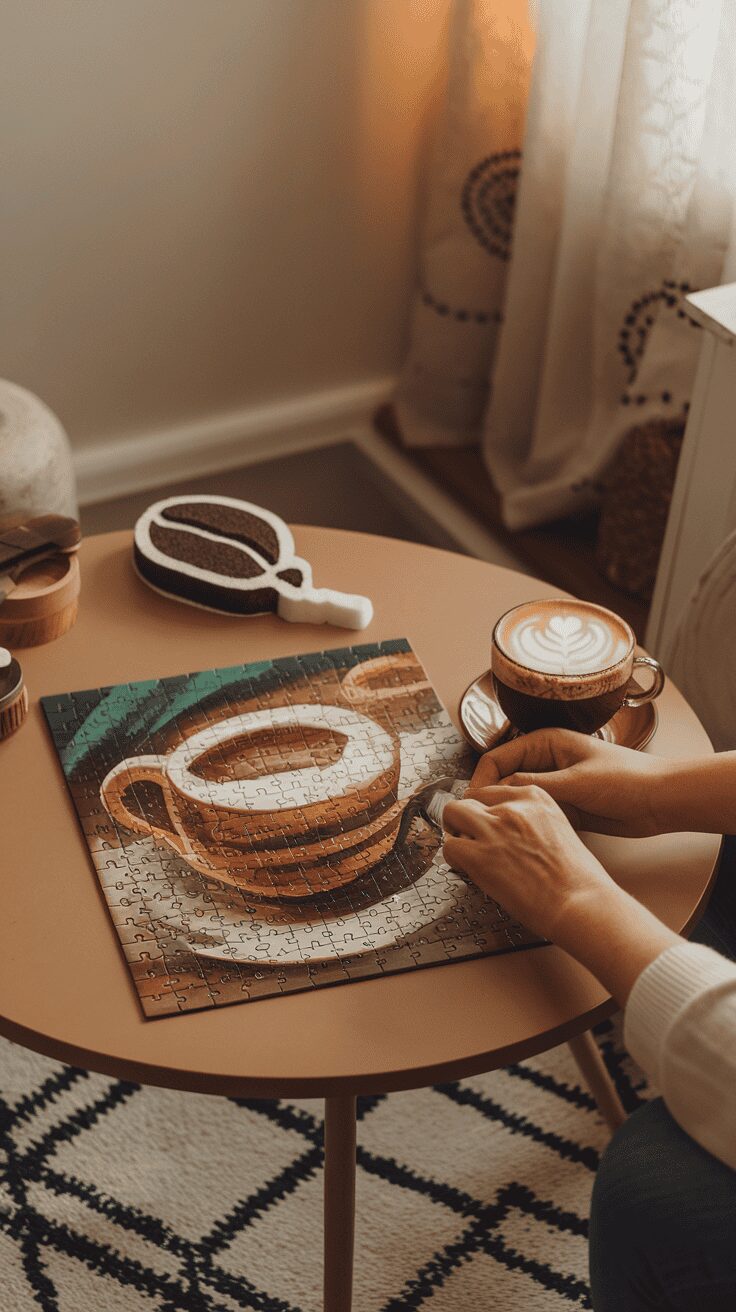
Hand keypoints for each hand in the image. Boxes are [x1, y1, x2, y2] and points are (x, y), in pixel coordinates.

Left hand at [442, 785, 619, 947]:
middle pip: (468, 799)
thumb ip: (529, 822)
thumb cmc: (577, 878)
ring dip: (456, 833)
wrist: (581, 903)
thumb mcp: (558, 829)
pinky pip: (450, 847)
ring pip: (453, 814)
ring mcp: (495, 829)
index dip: (485, 811)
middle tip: (470, 838)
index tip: (486, 825)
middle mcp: (513, 807)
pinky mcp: (481, 856)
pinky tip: (468, 870)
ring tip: (466, 853)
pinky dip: (454, 859)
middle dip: (465, 819)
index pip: (492, 791)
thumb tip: (508, 832)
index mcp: (535, 797)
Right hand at [467, 728, 672, 836]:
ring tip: (492, 835)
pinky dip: (523, 826)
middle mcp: (546, 762)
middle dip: (488, 800)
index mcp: (546, 742)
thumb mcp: (574, 782)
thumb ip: (533, 787)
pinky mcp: (564, 807)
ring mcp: (554, 786)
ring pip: (516, 800)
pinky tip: (515, 840)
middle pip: (502, 780)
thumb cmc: (627, 779)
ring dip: (505, 815)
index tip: (470, 805)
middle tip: (476, 824)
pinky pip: (534, 815)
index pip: (497, 757)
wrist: (661, 800)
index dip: (480, 781)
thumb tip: (494, 793)